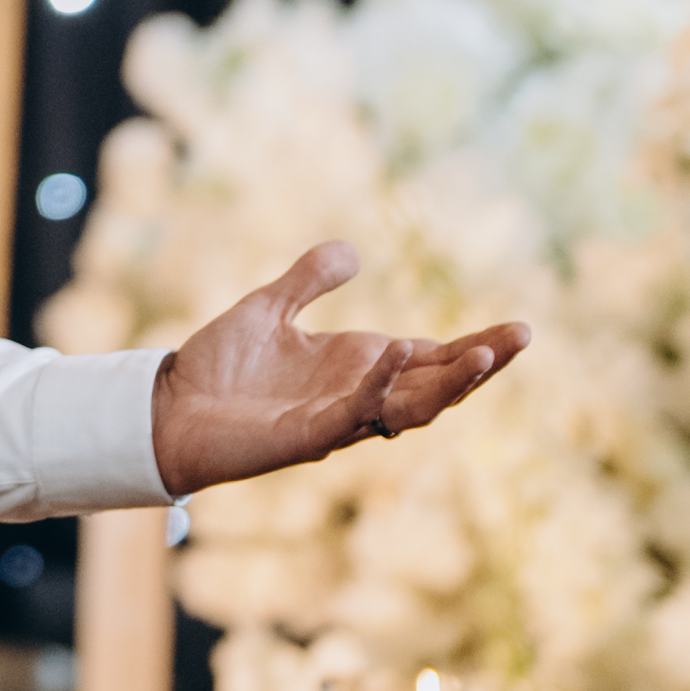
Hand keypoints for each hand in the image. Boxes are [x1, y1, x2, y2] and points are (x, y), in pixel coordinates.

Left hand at [149, 238, 529, 500]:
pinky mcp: (306, 438)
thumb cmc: (218, 367)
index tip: (519, 331)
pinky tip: (396, 352)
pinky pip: (353, 414)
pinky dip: (377, 387)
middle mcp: (357, 397)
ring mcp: (337, 420)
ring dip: (448, 384)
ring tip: (484, 356)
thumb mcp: (269, 307)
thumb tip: (352, 252)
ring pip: (410, 409)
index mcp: (358, 367)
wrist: (167, 408)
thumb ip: (308, 280)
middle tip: (522, 338)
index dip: (474, 347)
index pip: (431, 359)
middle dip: (480, 365)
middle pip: (436, 386)